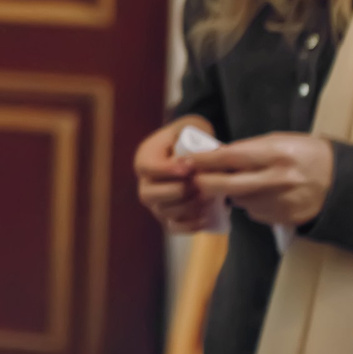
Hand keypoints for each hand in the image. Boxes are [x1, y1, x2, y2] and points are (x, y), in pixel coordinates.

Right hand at [135, 117, 225, 234]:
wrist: (192, 149)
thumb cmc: (191, 136)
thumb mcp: (191, 126)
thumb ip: (196, 137)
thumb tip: (205, 159)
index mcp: (145, 157)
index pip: (148, 168)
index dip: (167, 170)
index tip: (190, 168)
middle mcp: (145, 182)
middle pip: (148, 194)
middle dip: (176, 191)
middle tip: (198, 184)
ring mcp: (155, 201)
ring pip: (162, 211)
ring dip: (186, 207)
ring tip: (207, 197)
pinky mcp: (167, 215)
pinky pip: (172, 227)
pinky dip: (188, 226)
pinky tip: (205, 218)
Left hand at [186, 132, 335, 227]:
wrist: (341, 181)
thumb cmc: (307, 154)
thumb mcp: (281, 141)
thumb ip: (249, 149)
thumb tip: (216, 157)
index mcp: (276, 154)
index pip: (230, 157)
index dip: (205, 160)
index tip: (188, 160)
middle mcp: (276, 180)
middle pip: (225, 185)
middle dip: (204, 183)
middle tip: (196, 179)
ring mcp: (279, 202)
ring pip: (237, 200)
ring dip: (230, 193)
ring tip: (243, 182)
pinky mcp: (282, 219)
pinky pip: (253, 212)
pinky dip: (250, 204)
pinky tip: (262, 194)